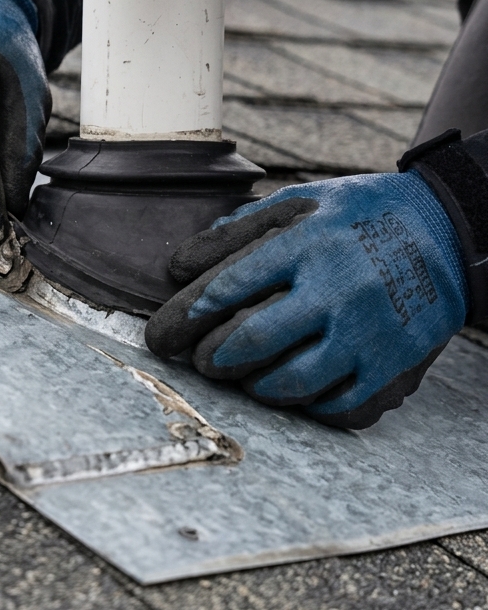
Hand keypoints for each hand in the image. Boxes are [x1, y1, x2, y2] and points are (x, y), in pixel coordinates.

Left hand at [144, 172, 468, 428]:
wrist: (448, 231)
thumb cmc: (359, 216)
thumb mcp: (298, 202)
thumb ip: (236, 231)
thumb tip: (177, 265)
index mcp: (306, 244)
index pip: (228, 287)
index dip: (185, 316)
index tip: (161, 333)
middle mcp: (337, 290)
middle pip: (253, 341)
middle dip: (209, 357)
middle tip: (197, 359)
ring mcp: (370, 334)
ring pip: (293, 382)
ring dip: (251, 385)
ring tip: (238, 374)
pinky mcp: (395, 367)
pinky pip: (340, 407)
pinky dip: (306, 405)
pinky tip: (290, 388)